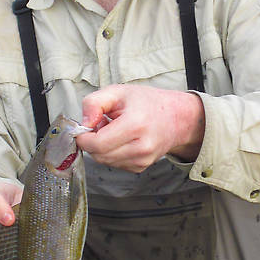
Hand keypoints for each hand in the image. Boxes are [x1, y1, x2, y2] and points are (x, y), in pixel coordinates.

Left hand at [76, 84, 204, 172]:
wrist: (175, 118)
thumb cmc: (147, 103)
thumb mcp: (118, 92)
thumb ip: (94, 103)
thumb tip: (84, 124)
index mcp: (135, 124)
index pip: (97, 144)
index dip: (84, 137)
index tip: (84, 128)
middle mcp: (141, 146)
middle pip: (99, 155)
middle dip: (92, 142)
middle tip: (100, 125)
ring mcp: (142, 160)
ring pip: (105, 161)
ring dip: (101, 148)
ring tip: (113, 131)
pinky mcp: (141, 167)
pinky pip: (115, 164)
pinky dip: (111, 153)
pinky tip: (120, 140)